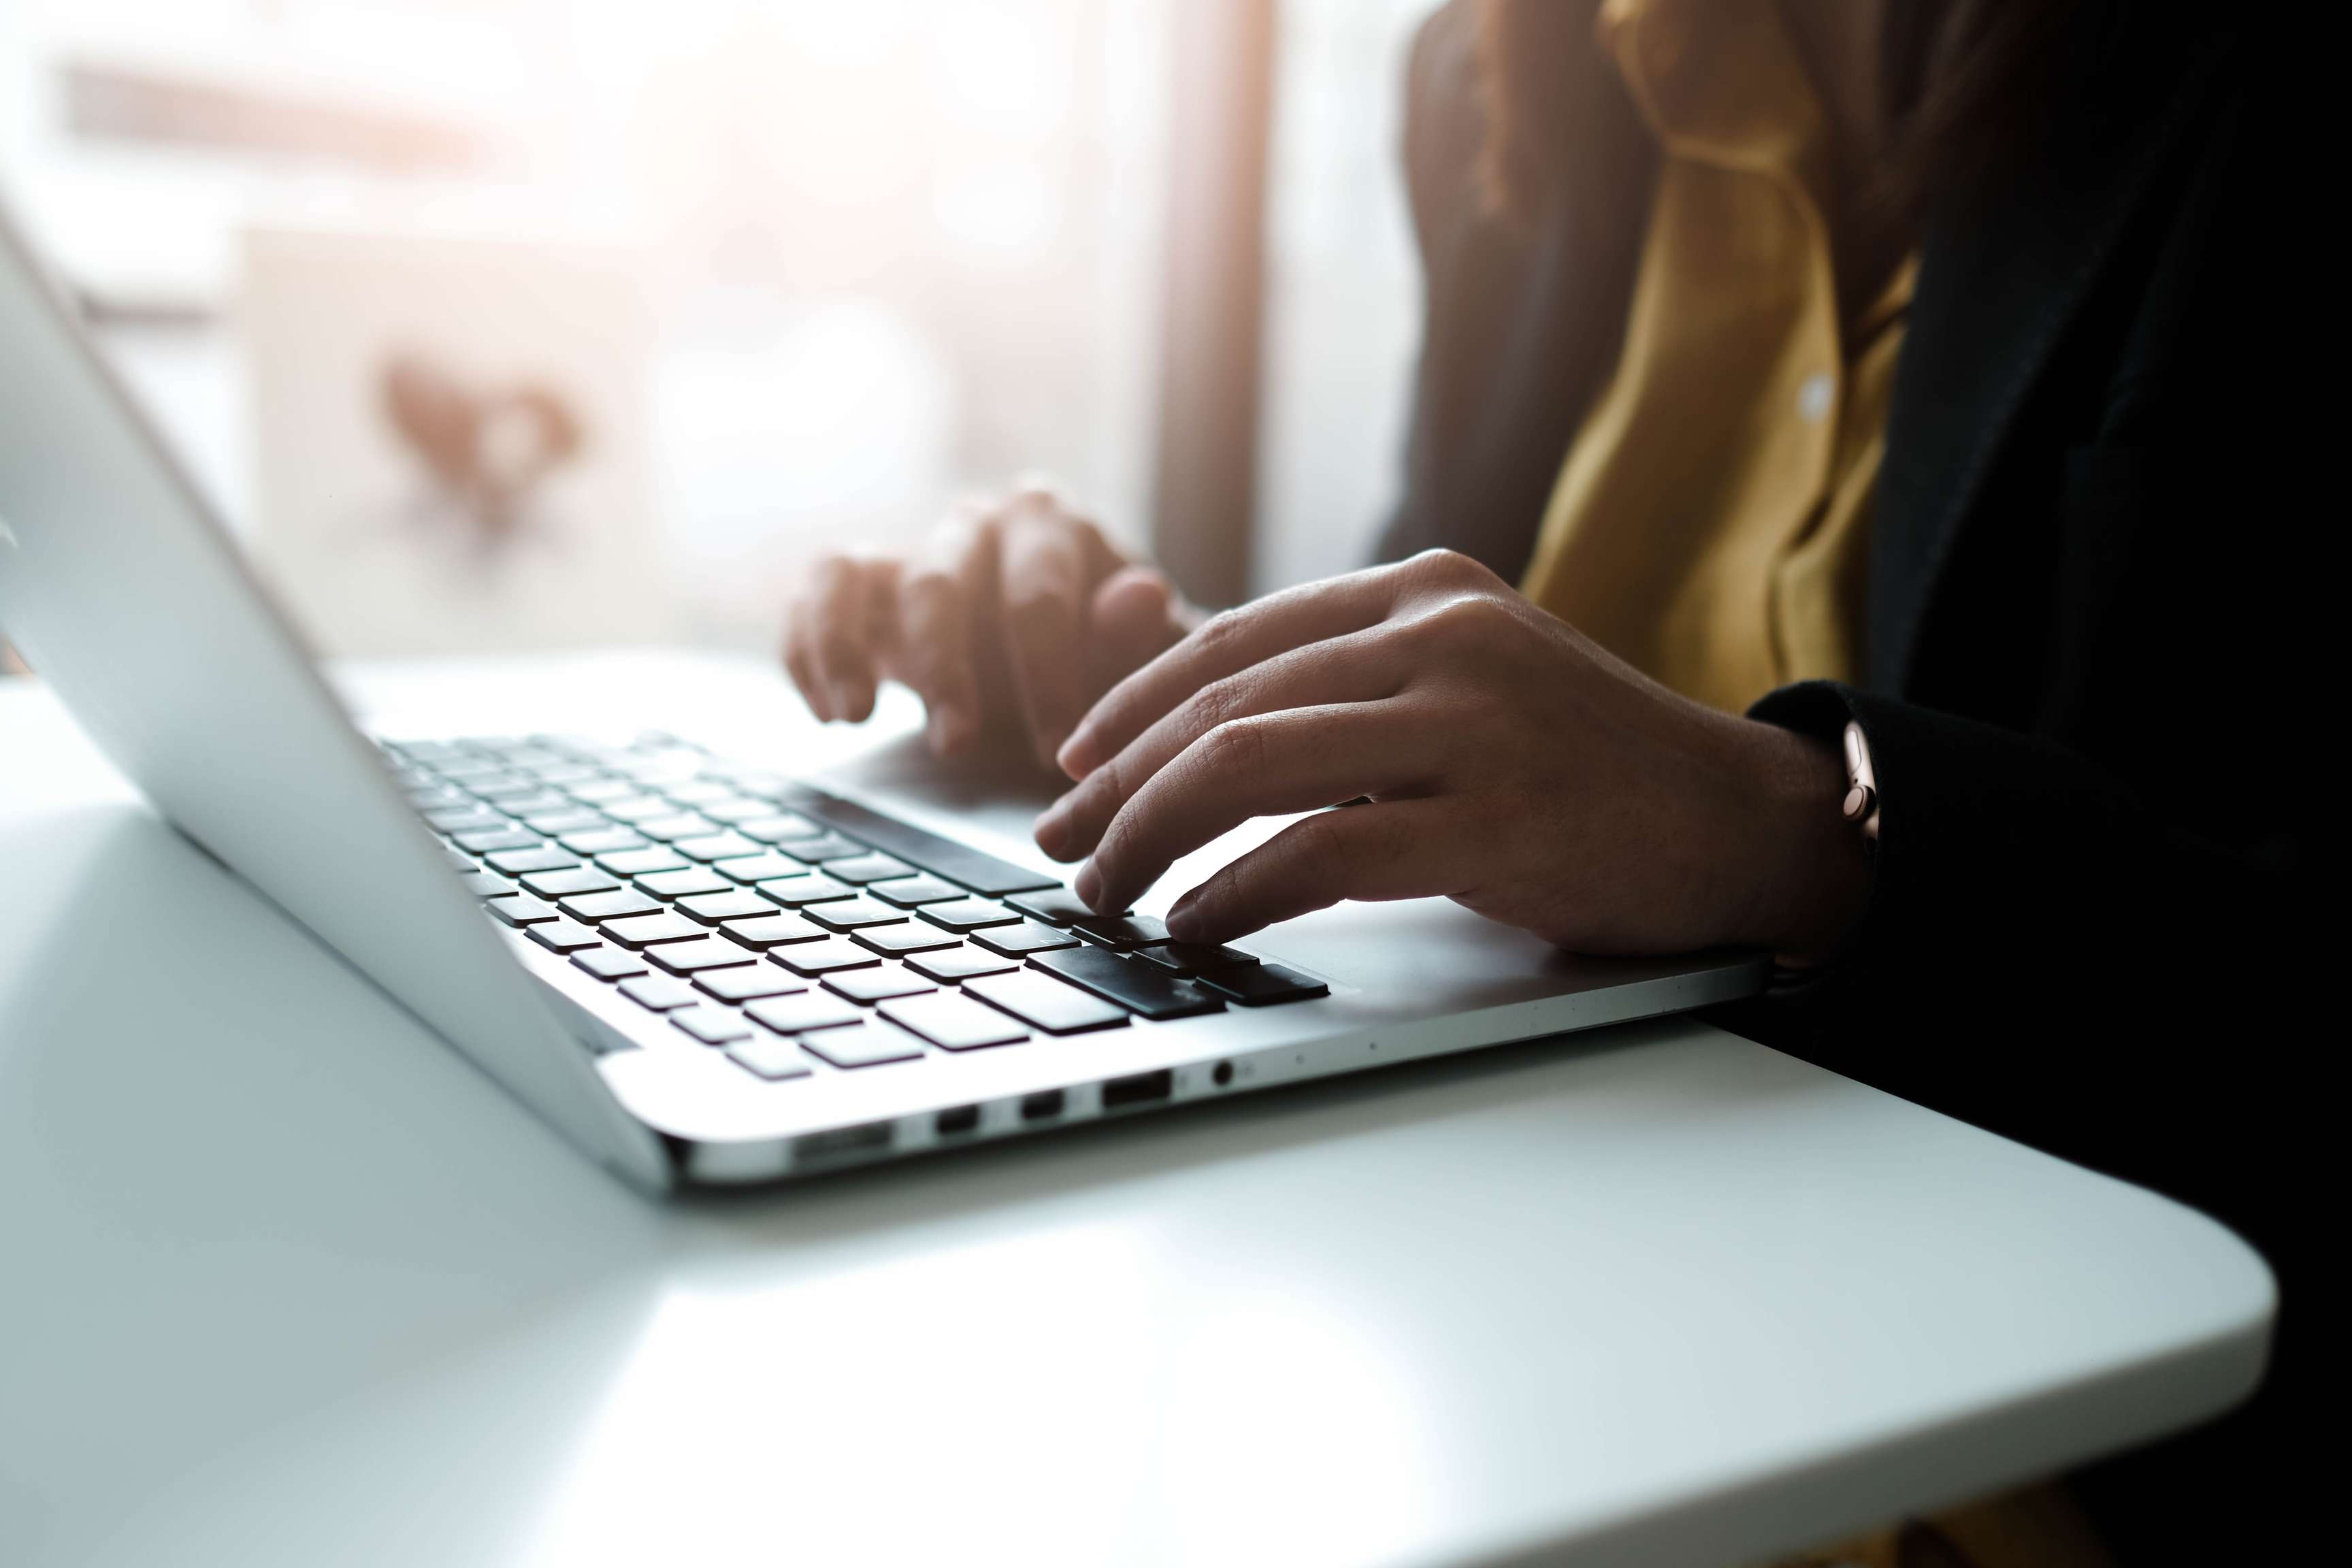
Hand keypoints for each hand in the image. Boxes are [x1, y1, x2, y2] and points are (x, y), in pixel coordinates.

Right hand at [783, 489, 1192, 767]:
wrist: (1063, 651)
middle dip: (946, 670)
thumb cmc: (1107, 654)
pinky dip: (808, 648)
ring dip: (849, 647)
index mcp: (1049, 524)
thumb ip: (1138, 634)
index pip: (1040, 597)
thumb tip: (1141, 594)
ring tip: (856, 717)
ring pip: (857, 575)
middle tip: (957, 747)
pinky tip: (828, 713)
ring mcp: (911, 547)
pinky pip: (815, 594)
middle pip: (941, 585)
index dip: (1045, 677)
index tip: (1055, 752)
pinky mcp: (858, 582)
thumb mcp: (1138, 657)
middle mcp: (974, 523)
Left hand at [1033, 550, 1871, 959]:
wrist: (1736, 819)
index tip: (1074, 762)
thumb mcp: (1461, 681)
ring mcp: (1472, 723)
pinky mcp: (1495, 818)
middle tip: (1062, 844)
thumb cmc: (1580, 764)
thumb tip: (1165, 661)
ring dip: (1153, 837)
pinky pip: (1320, 853)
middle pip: (1225, 704)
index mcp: (1425, 590)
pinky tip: (1197, 922)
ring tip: (1108, 892)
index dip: (1134, 703)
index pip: (1236, 638)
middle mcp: (1442, 636)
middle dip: (1118, 784)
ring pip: (1250, 766)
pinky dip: (1236, 892)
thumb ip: (1336, 676)